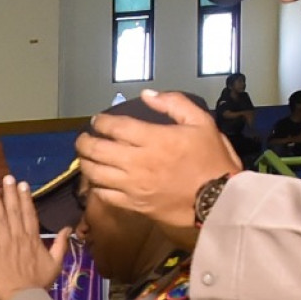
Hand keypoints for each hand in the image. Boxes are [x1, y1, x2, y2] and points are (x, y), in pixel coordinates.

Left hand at [0, 179, 70, 299]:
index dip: (25, 198)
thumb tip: (68, 229)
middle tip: (5, 178)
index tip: (22, 184)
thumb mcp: (55, 264)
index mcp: (33, 240)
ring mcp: (4, 247)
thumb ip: (61, 245)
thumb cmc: (39, 284)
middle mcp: (19, 239)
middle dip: (9, 194)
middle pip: (13, 213)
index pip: (29, 214)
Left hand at [74, 90, 240, 228]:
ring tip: (85, 157)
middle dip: (84, 141)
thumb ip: (174, 104)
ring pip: (94, 173)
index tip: (97, 120)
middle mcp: (136, 162)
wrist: (218, 201)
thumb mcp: (202, 122)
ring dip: (85, 162)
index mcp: (153, 139)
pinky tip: (96, 180)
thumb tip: (147, 95)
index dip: (101, 121)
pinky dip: (95, 185)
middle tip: (83, 138)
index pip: (115, 127)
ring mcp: (131, 185)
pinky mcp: (131, 204)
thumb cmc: (212, 160)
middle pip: (97, 149)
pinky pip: (103, 194)